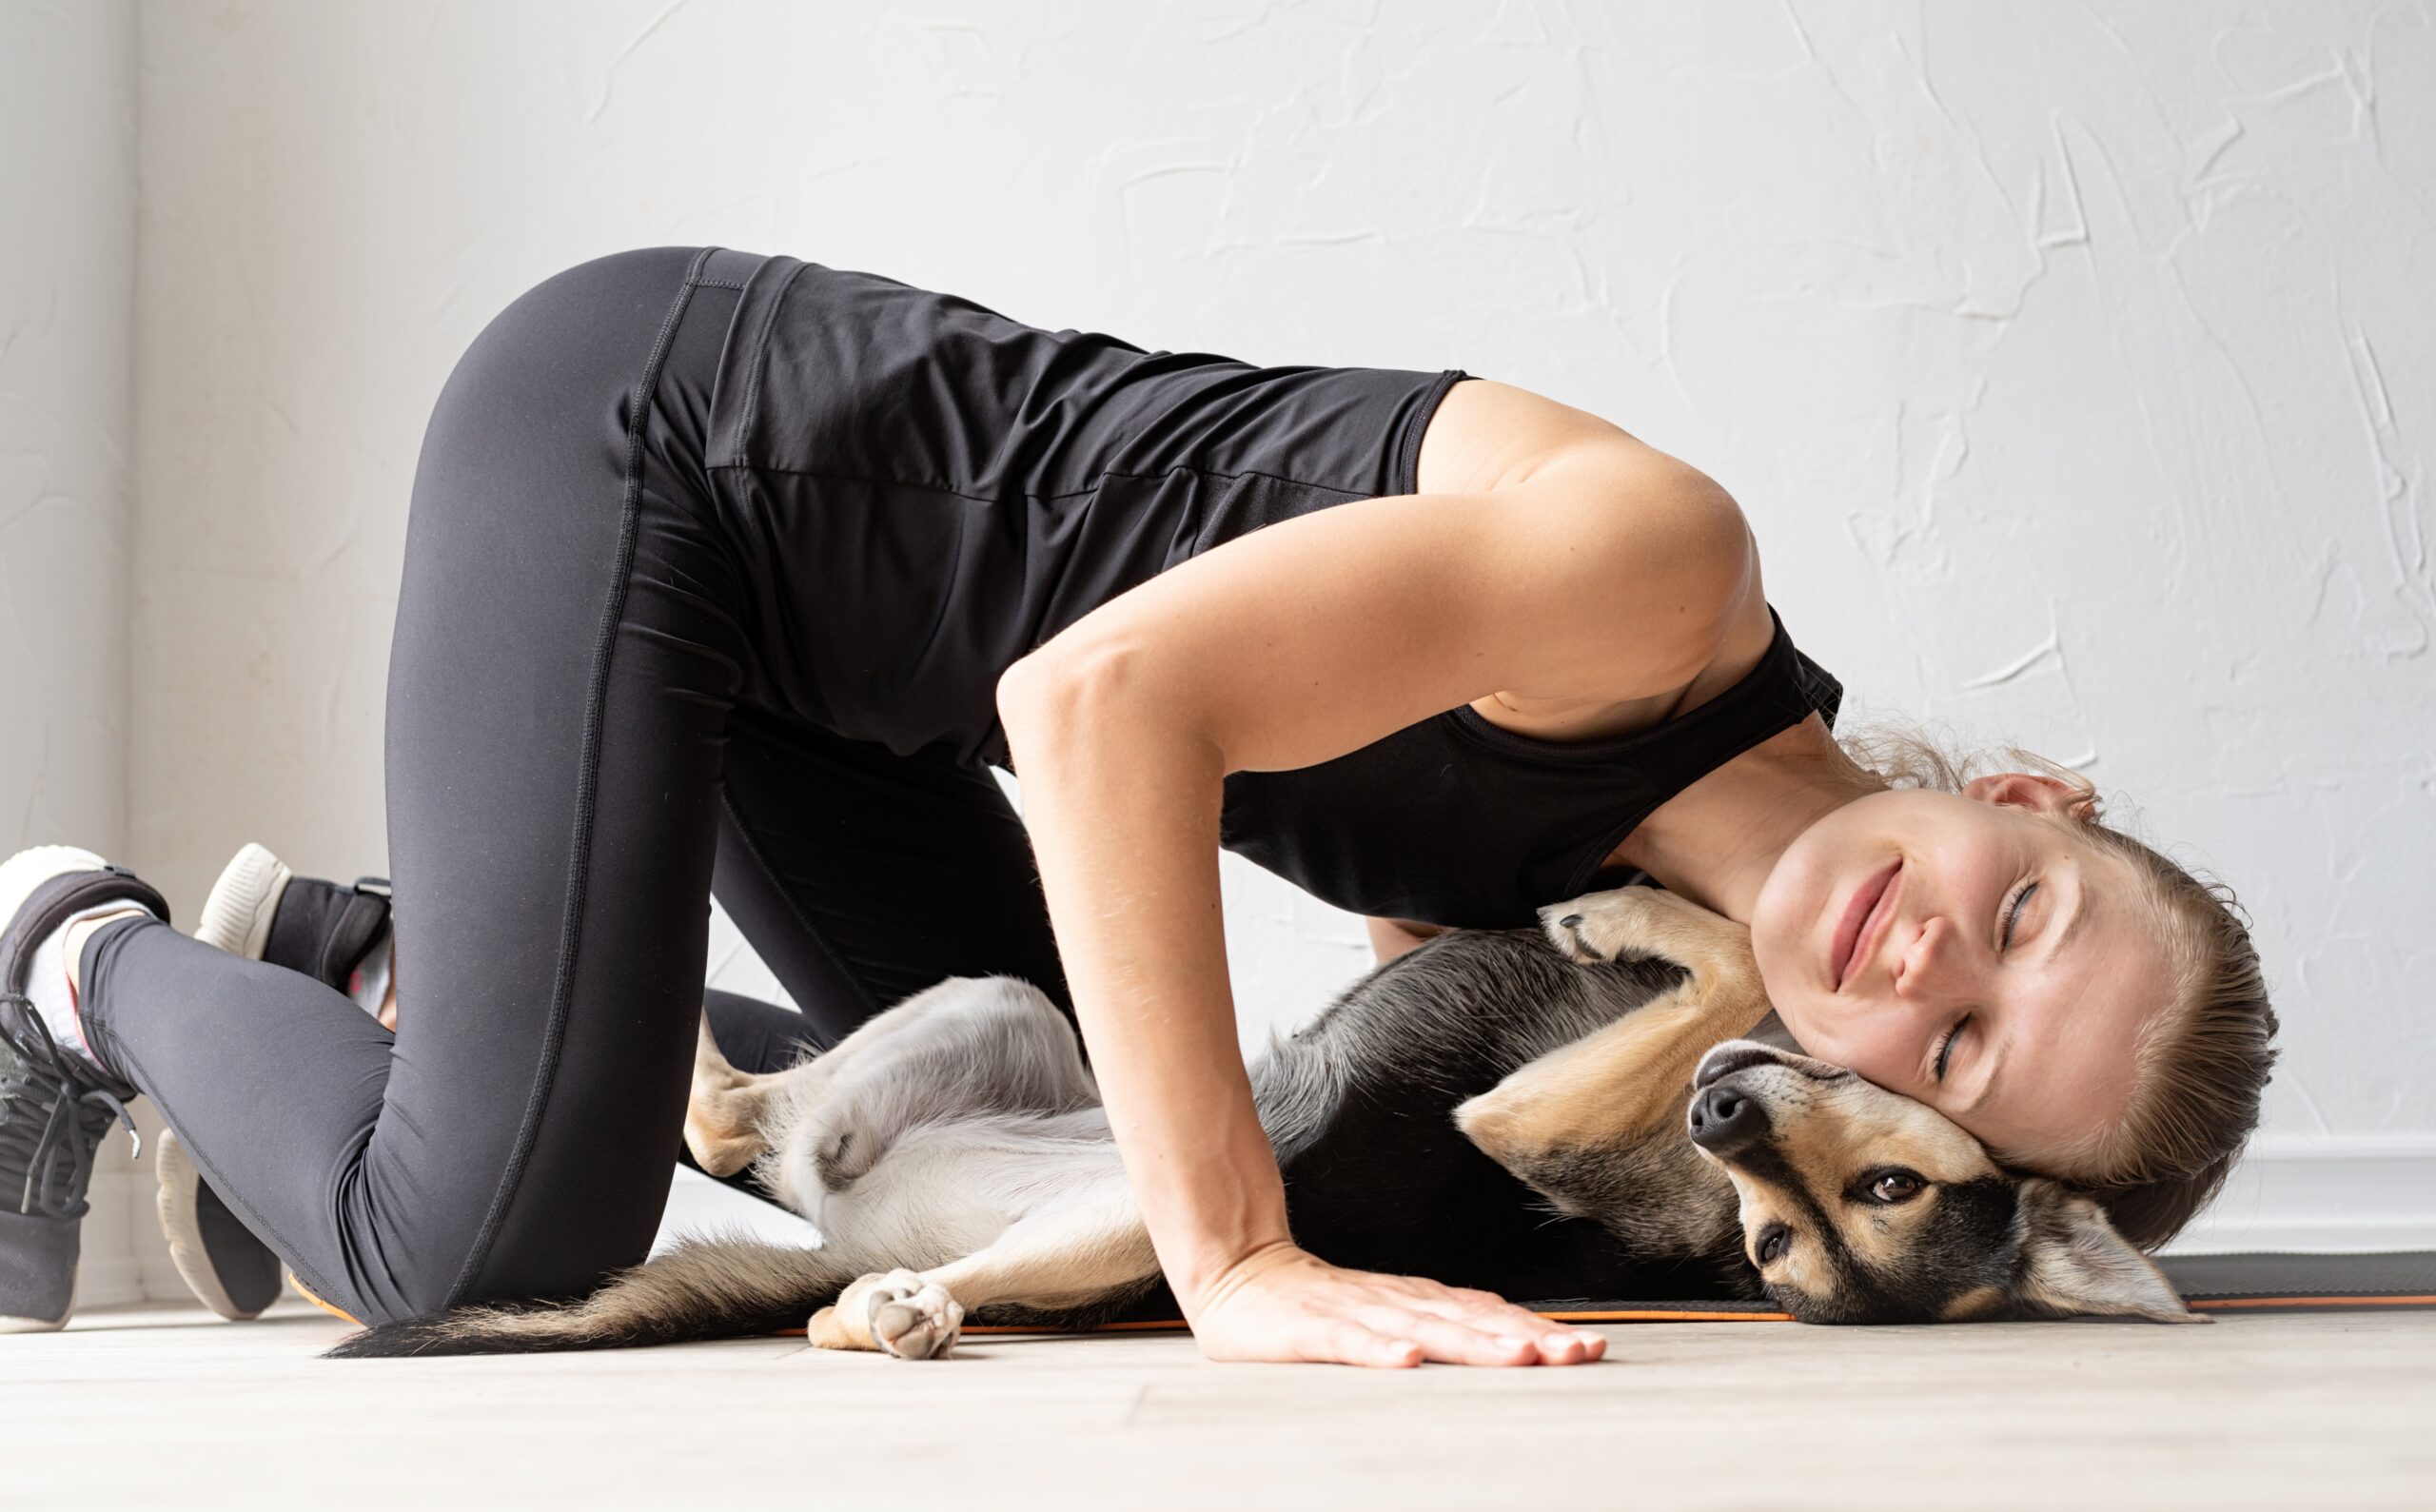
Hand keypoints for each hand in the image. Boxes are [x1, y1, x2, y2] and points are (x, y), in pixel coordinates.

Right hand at [1183, 1241, 1607, 1367]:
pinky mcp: (1307, 1328)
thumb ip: (1447, 1324)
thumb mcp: (1391, 1316)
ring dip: (1473, 1344)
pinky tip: (1405, 1362)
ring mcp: (1352, 1312)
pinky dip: (1377, 1350)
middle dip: (1525, 1339)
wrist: (1237, 1271)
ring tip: (1517, 1357)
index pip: (1487, 1316)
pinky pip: (1347, 1341)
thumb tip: (1523, 1338)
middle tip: (1574, 1353)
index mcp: (1416, 1303)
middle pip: (1469, 1323)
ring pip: (1421, 1330)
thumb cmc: (1318, 1306)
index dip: (1537, 1330)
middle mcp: (1395, 1303)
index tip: (1588, 1348)